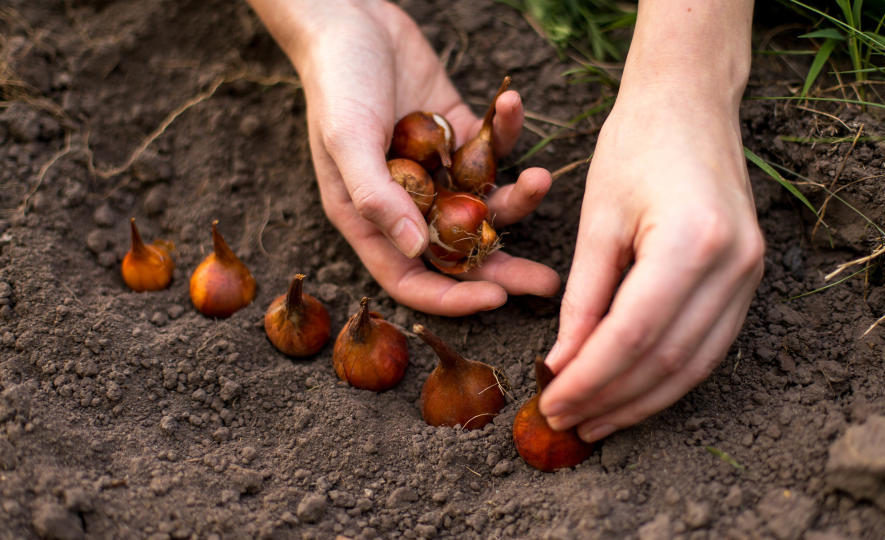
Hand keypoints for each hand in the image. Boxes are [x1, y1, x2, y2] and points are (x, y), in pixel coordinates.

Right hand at [249, 0, 559, 314]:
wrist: (350, 15)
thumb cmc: (336, 79)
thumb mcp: (346, 138)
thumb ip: (376, 196)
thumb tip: (412, 248)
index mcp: (370, 217)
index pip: (412, 277)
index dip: (452, 297)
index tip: (497, 299)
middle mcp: (405, 201)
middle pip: (458, 251)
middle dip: (504, 268)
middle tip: (548, 283)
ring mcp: (435, 169)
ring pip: (484, 203)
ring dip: (517, 197)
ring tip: (541, 179)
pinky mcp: (457, 133)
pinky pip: (491, 147)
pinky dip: (505, 130)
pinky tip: (510, 102)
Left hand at [538, 82, 764, 441]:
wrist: (690, 103)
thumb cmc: (634, 146)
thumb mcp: (597, 220)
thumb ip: (583, 298)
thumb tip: (563, 365)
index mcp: (692, 242)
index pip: (632, 336)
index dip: (589, 379)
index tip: (551, 403)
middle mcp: (733, 265)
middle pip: (666, 360)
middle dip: (611, 400)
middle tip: (566, 423)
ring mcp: (750, 275)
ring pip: (693, 365)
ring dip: (641, 401)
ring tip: (595, 422)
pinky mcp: (750, 279)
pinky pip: (709, 347)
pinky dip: (668, 377)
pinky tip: (632, 393)